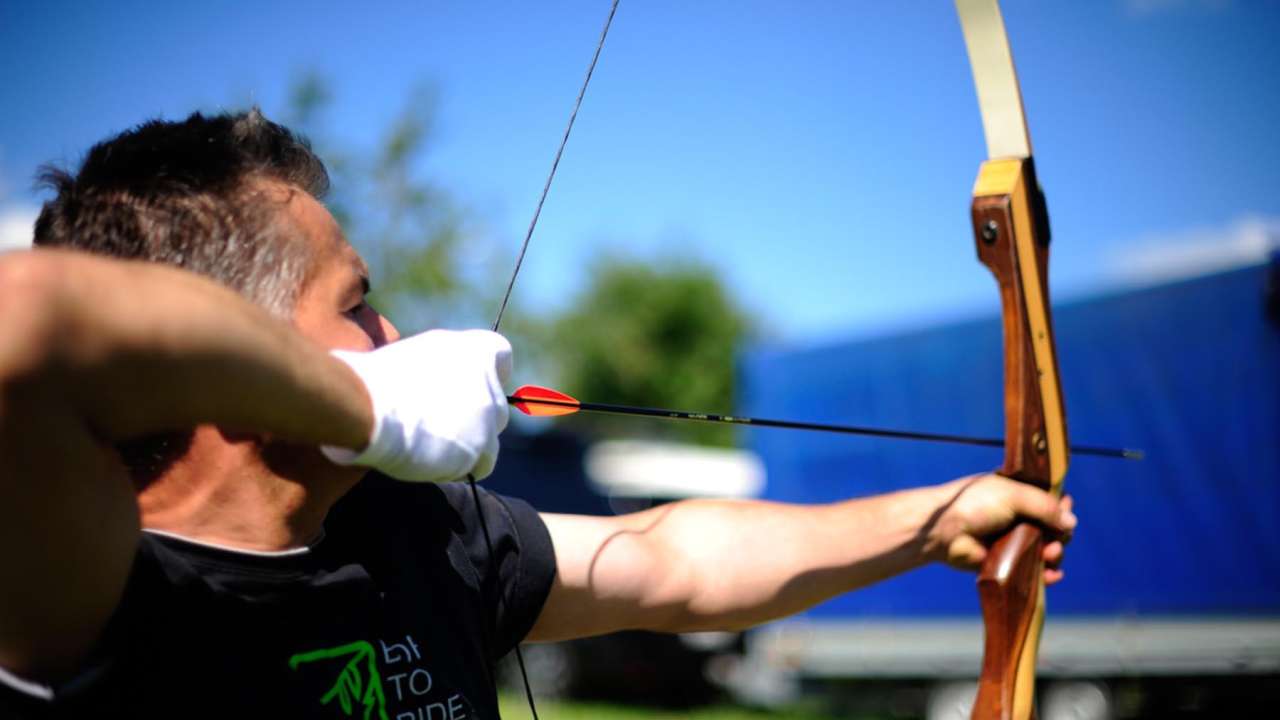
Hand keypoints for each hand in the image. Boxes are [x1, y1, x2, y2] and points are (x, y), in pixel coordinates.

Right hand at [321, 329, 511, 481]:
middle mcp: (487, 380)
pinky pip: (482, 464)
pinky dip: (460, 468)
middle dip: (473, 417)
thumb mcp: (410, 357)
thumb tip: (426, 380)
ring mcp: (488, 415)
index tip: (472, 383)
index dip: (490, 372)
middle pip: (495, 403)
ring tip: (427, 448)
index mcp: (470, 348)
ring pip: (490, 437)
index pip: (501, 354)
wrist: (366, 407)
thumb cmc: (374, 380)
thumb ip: (434, 368)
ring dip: (465, 445)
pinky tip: (431, 463)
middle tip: (437, 425)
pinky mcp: (481, 447)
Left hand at [927, 473, 1075, 584]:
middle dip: (1060, 535)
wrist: (944, 530)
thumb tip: (1072, 522)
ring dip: (1054, 555)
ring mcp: (1011, 540)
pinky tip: (1052, 575)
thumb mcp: (1013, 496)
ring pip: (1044, 550)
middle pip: (1051, 528)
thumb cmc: (974, 504)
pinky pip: (1031, 570)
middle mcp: (1016, 516)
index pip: (1048, 501)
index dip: (1061, 507)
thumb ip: (1044, 507)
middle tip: (1056, 540)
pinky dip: (1044, 574)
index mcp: (1017, 494)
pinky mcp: (1005, 562)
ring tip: (1050, 555)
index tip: (1066, 509)